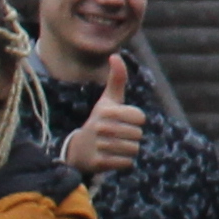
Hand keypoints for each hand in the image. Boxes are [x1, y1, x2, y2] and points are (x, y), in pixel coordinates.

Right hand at [60, 54, 147, 179]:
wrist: (78, 149)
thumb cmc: (100, 120)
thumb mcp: (108, 100)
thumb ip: (116, 79)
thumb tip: (115, 55)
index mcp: (106, 110)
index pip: (140, 117)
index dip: (135, 121)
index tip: (122, 121)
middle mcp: (101, 126)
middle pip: (138, 134)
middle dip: (132, 137)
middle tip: (117, 136)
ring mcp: (99, 145)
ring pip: (133, 149)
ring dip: (127, 150)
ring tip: (114, 146)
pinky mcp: (99, 162)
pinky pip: (126, 163)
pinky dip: (122, 162)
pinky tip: (111, 156)